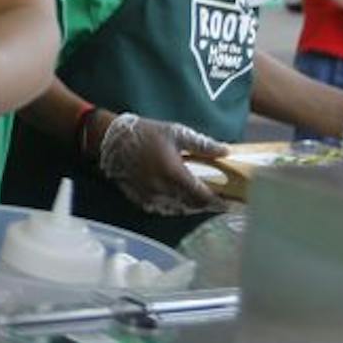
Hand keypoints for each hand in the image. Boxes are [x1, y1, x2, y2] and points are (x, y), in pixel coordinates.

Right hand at [97, 112, 228, 215]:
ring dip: (192, 207)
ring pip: (178, 210)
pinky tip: (179, 200)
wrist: (111, 139)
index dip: (219, 202)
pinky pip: (163, 209)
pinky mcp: (140, 199)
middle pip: (193, 206)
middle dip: (207, 206)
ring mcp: (150, 197)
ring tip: (201, 201)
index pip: (203, 196)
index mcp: (175, 174)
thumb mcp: (176, 132)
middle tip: (219, 202)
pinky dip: (174, 207)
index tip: (230, 204)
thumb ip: (203, 144)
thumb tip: (226, 150)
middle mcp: (163, 190)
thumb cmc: (145, 133)